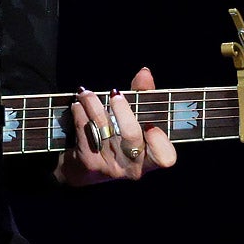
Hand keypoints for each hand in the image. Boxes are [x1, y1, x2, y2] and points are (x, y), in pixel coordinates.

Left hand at [55, 67, 176, 185]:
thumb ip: (143, 97)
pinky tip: (78, 105)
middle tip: (114, 94)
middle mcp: (133, 166)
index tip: (151, 125)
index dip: (160, 141)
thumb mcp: (135, 121)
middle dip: (123, 110)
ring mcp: (111, 166)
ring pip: (103, 129)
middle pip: (132, 136)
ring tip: (86, 93)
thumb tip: (144, 73)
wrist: (84, 170)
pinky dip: (80, 114)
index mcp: (151, 158)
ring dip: (93, 105)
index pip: (165, 157)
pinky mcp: (89, 162)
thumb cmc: (118, 140)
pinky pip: (85, 133)